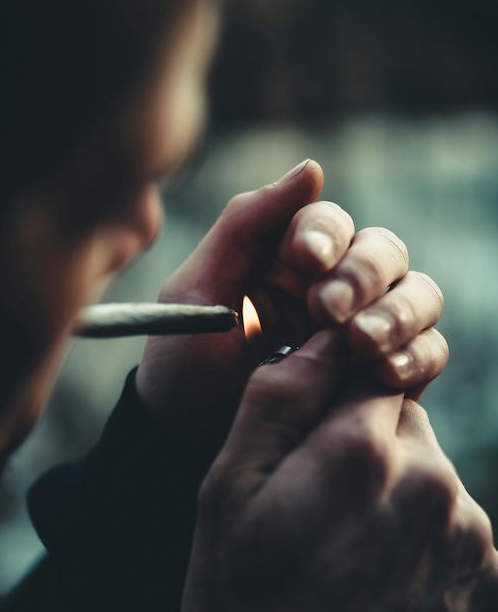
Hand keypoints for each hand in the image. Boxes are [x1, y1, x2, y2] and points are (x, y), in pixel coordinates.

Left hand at [136, 161, 447, 458]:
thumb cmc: (184, 363)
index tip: (306, 259)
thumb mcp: (198, 289)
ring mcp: (364, 331)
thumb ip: (245, 224)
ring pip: (418, 295)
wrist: (187, 442)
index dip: (325, 234)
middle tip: (328, 310)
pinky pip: (427, 353)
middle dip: (362, 276)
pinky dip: (418, 355)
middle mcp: (336, 287)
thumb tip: (313, 169)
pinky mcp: (384, 377)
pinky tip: (384, 370)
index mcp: (291, 259)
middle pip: (384, 253)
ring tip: (361, 342)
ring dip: (398, 312)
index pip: (331, 224)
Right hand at [182, 331, 497, 611]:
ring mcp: (467, 530)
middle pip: (400, 418)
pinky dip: (421, 532)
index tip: (308, 442)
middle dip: (361, 443)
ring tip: (346, 550)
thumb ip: (277, 402)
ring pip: (428, 468)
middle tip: (317, 507)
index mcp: (360, 450)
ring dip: (394, 489)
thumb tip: (322, 339)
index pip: (366, 366)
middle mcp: (431, 479)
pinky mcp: (489, 574)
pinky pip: (453, 518)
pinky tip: (380, 575)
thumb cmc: (248, 607)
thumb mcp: (227, 496)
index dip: (331, 401)